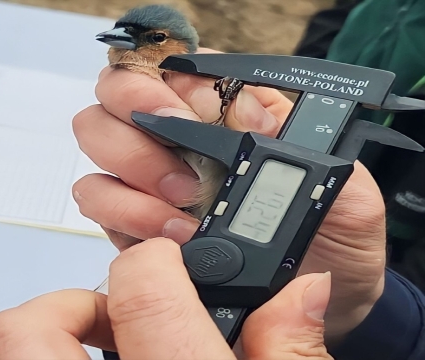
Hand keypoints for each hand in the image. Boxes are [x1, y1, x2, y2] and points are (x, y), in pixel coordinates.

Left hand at [0, 238, 332, 359]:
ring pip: (5, 349)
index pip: (140, 295)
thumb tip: (298, 290)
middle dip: (57, 303)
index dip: (155, 264)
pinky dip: (51, 352)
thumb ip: (291, 351)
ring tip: (106, 344)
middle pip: (16, 330)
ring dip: (49, 330)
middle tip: (103, 311)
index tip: (169, 264)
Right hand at [71, 48, 385, 341]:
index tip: (200, 115)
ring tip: (181, 205)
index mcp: (230, 114)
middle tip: (179, 163)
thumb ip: (308, 149)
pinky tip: (169, 236)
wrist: (311, 309)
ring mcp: (148, 177)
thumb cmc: (330, 245)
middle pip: (118, 92)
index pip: (177, 69)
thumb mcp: (347, 195)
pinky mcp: (130, 219)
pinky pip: (96, 197)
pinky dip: (125, 213)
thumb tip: (246, 114)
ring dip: (132, 169)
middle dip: (138, 118)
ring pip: (97, 139)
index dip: (176, 83)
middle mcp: (179, 138)